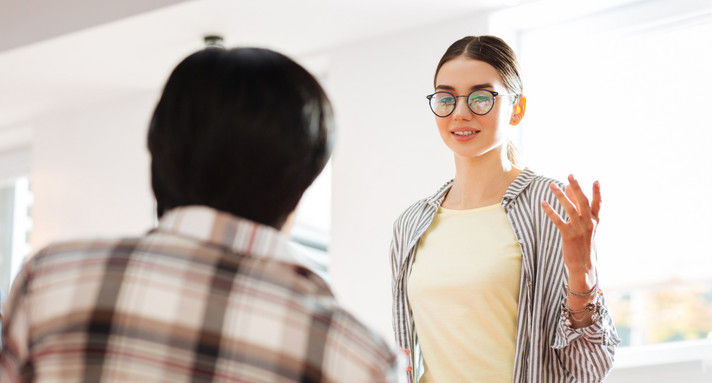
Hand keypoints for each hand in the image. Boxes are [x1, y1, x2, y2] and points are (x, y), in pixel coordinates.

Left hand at [542, 174, 599, 288]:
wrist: (583, 264)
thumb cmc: (583, 242)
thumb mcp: (584, 226)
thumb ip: (577, 207)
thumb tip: (568, 189)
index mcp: (594, 221)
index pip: (597, 204)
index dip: (597, 193)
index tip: (596, 181)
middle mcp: (589, 223)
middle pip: (583, 202)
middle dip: (577, 188)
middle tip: (570, 176)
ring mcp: (579, 229)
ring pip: (570, 209)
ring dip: (560, 196)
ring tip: (552, 185)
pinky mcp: (569, 236)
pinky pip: (558, 221)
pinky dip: (551, 211)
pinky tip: (543, 204)